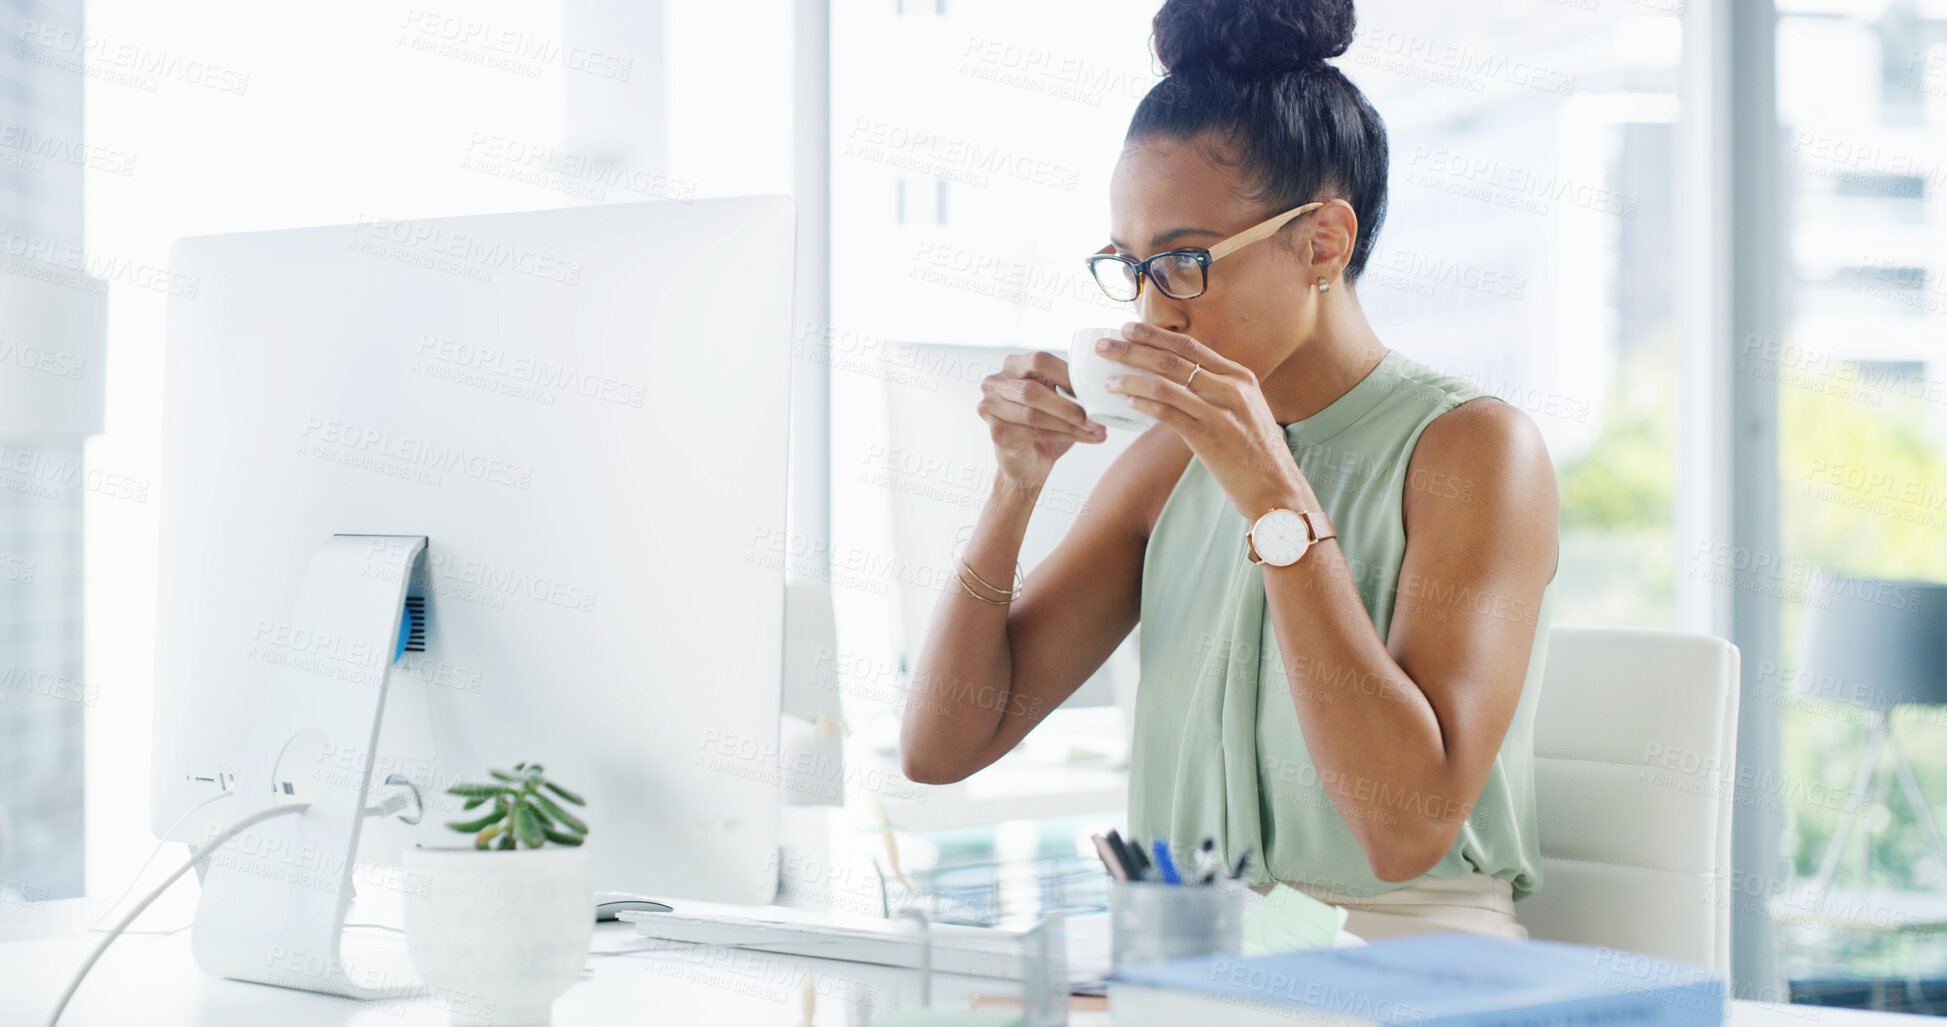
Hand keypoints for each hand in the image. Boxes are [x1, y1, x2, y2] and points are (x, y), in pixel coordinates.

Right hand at [978, 350, 1106, 486]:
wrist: (1028, 463)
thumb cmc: (1045, 426)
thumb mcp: (1057, 399)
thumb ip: (1069, 388)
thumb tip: (1099, 386)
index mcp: (1013, 365)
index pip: (1040, 361)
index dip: (1067, 374)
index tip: (1092, 389)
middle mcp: (995, 382)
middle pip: (1033, 390)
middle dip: (1068, 407)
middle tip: (1096, 418)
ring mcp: (990, 407)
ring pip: (1034, 415)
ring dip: (1070, 425)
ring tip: (1096, 430)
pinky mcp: (996, 432)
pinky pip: (1033, 433)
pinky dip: (1064, 436)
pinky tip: (1085, 438)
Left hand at [1099, 322, 1309, 518]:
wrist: (1278, 489)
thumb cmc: (1256, 453)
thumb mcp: (1244, 410)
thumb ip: (1219, 392)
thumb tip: (1183, 382)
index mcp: (1239, 377)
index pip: (1190, 346)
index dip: (1155, 335)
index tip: (1127, 328)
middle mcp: (1231, 389)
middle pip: (1172, 360)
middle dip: (1132, 349)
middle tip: (1103, 345)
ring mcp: (1221, 412)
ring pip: (1165, 384)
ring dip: (1130, 378)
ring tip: (1107, 379)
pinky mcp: (1210, 438)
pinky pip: (1168, 413)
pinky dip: (1144, 403)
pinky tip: (1126, 401)